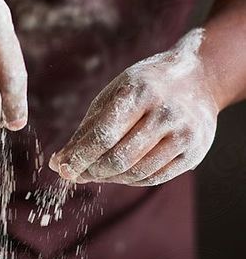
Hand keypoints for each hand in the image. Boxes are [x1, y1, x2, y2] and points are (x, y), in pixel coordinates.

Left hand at [49, 29, 218, 185]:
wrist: (199, 78)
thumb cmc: (145, 86)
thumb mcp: (114, 95)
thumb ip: (87, 130)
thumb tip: (58, 164)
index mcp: (140, 92)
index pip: (103, 135)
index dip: (80, 157)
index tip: (63, 168)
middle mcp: (165, 113)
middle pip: (119, 158)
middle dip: (92, 171)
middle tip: (77, 174)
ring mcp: (183, 134)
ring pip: (136, 173)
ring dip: (110, 178)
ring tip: (96, 172)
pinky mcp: (194, 153)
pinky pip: (154, 178)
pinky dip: (131, 180)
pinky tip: (119, 173)